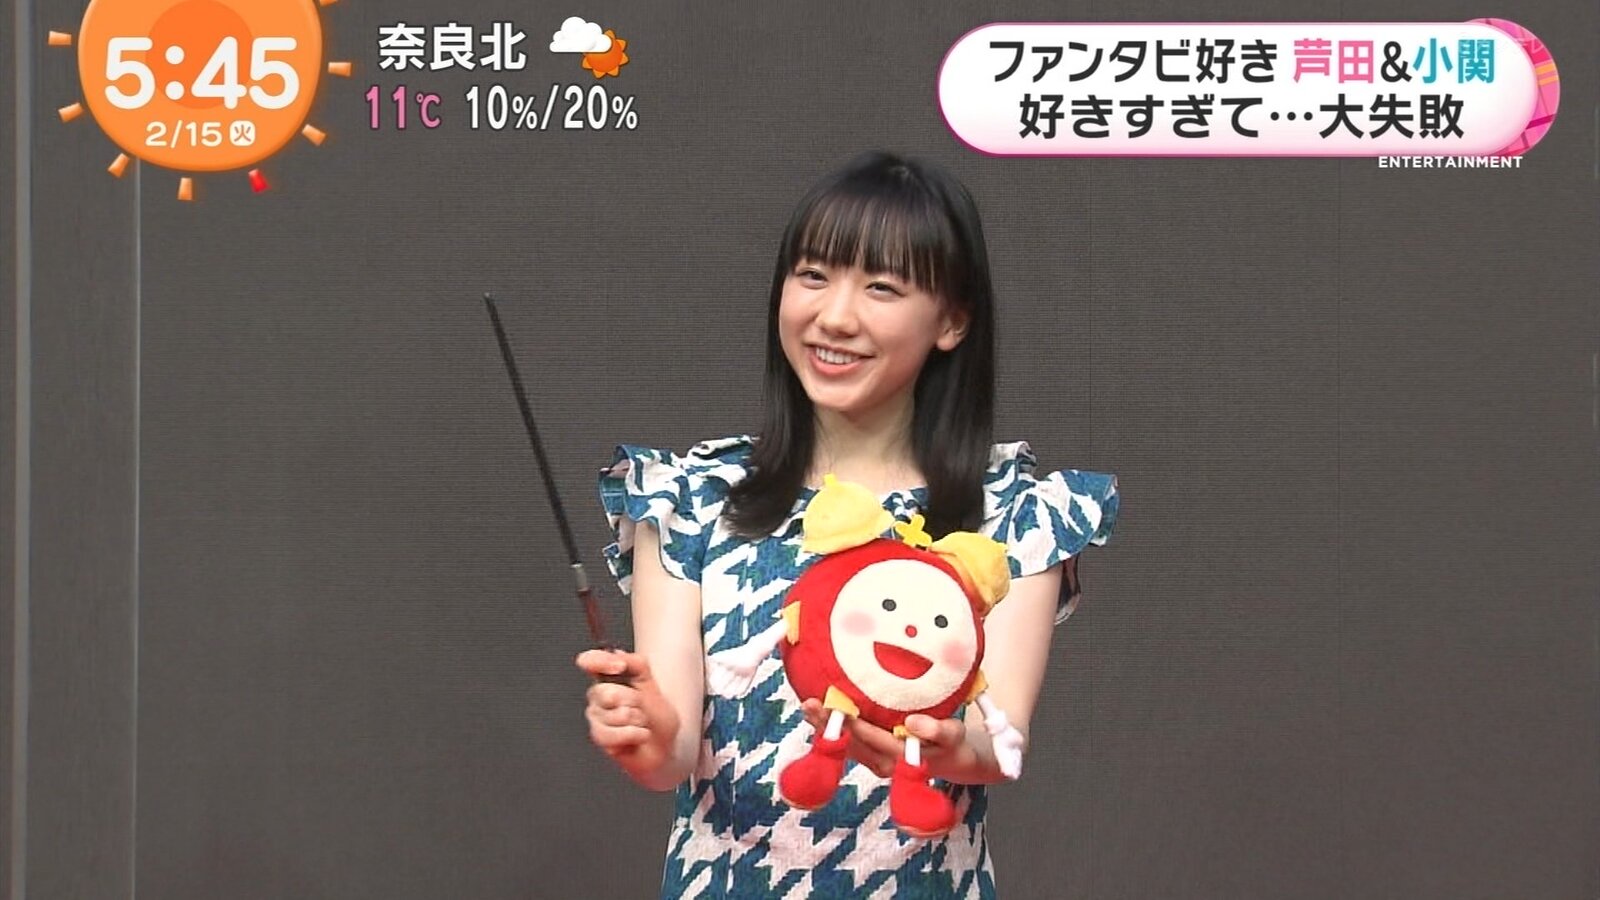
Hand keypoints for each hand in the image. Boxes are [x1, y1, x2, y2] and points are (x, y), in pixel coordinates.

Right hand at [577, 649, 679, 773]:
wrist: (664, 744)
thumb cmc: (657, 714)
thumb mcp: (651, 681)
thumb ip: (635, 663)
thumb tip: (617, 655)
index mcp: (607, 677)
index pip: (590, 660)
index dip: (600, 661)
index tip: (619, 667)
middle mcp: (597, 695)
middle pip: (606, 692)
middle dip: (633, 700)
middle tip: (641, 707)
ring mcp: (596, 717)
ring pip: (615, 715)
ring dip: (638, 720)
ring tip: (641, 723)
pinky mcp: (600, 738)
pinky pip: (616, 735)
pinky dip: (635, 735)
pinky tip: (639, 736)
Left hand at [800, 700, 977, 780]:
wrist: (950, 761)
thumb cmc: (950, 744)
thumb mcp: (953, 735)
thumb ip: (937, 730)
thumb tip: (913, 723)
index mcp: (900, 757)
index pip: (871, 738)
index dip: (851, 723)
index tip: (835, 707)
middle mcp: (882, 763)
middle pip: (850, 743)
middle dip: (828, 724)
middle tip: (810, 704)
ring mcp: (873, 762)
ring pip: (844, 745)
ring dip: (823, 727)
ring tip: (806, 706)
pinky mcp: (869, 757)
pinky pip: (845, 745)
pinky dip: (829, 730)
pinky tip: (816, 714)